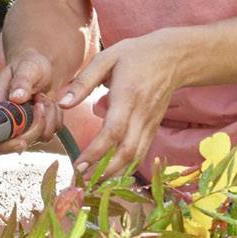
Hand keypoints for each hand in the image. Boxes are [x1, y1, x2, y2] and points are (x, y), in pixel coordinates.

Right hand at [0, 47, 66, 148]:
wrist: (42, 66)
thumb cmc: (29, 65)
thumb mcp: (26, 67)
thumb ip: (21, 81)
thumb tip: (16, 97)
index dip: (8, 143)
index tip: (23, 139)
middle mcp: (8, 120)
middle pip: (19, 142)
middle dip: (36, 124)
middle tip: (41, 99)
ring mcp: (24, 126)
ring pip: (40, 137)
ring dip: (49, 117)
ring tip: (44, 96)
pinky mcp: (39, 126)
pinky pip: (53, 131)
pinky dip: (57, 118)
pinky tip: (50, 102)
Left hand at [60, 32, 185, 178]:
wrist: (173, 57)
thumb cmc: (136, 55)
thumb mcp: (107, 58)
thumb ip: (83, 82)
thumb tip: (62, 104)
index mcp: (128, 96)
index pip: (113, 131)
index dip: (96, 151)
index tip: (78, 165)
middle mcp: (141, 114)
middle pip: (127, 151)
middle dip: (105, 171)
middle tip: (83, 181)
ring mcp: (150, 123)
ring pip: (136, 156)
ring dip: (116, 174)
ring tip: (94, 183)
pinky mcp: (154, 127)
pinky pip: (141, 152)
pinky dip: (127, 166)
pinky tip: (111, 173)